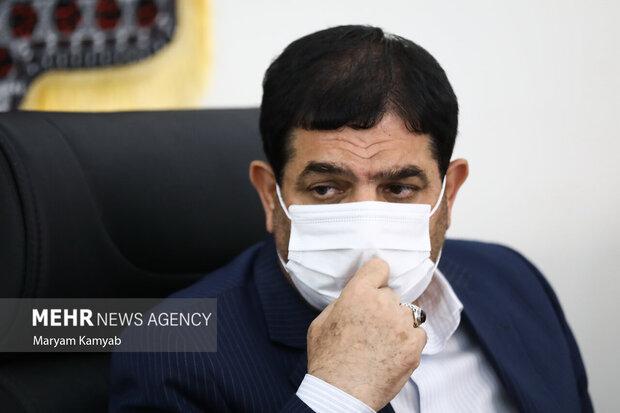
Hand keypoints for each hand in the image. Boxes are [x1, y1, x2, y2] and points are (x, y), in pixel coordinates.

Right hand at [306, 258, 426, 410]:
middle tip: (371, 326)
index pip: (379, 267)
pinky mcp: (414, 345)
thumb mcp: (321, 322)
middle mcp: (383, 304)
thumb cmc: (327, 360)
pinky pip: (419, 333)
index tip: (375, 285)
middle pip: (392, 294)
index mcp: (358, 293)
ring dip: (398, 323)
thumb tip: (354, 297)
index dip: (376, 277)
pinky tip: (392, 352)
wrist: (342, 393)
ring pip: (408, 312)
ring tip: (382, 342)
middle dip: (383, 306)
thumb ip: (341, 303)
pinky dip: (409, 341)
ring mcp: (402, 325)